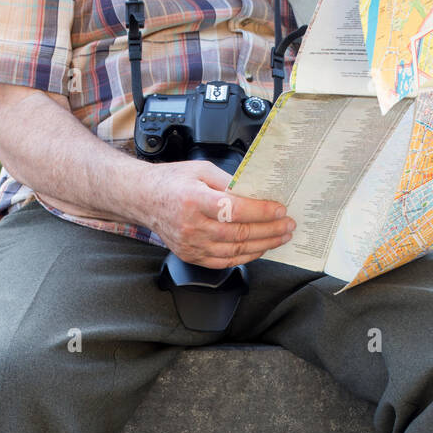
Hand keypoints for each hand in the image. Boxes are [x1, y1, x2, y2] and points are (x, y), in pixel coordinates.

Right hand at [138, 159, 294, 269]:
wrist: (144, 199)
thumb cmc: (172, 182)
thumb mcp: (202, 170)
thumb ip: (230, 181)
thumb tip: (257, 192)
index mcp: (194, 200)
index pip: (236, 210)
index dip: (262, 212)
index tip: (280, 209)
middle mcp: (192, 226)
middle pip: (239, 233)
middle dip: (270, 230)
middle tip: (288, 225)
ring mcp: (191, 245)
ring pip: (235, 251)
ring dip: (263, 245)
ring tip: (280, 238)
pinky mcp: (191, 256)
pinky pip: (224, 262)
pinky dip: (246, 257)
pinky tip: (259, 248)